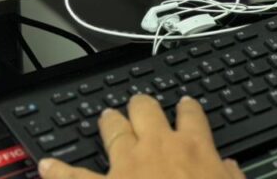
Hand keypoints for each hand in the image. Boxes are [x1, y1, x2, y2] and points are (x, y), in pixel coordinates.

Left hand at [37, 95, 244, 178]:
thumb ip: (230, 176)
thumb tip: (230, 168)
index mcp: (194, 148)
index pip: (192, 116)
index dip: (188, 107)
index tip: (185, 104)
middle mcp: (158, 147)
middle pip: (147, 112)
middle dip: (142, 106)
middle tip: (139, 105)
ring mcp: (126, 165)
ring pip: (114, 131)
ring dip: (110, 122)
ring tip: (107, 117)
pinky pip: (73, 176)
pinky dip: (58, 170)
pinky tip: (46, 165)